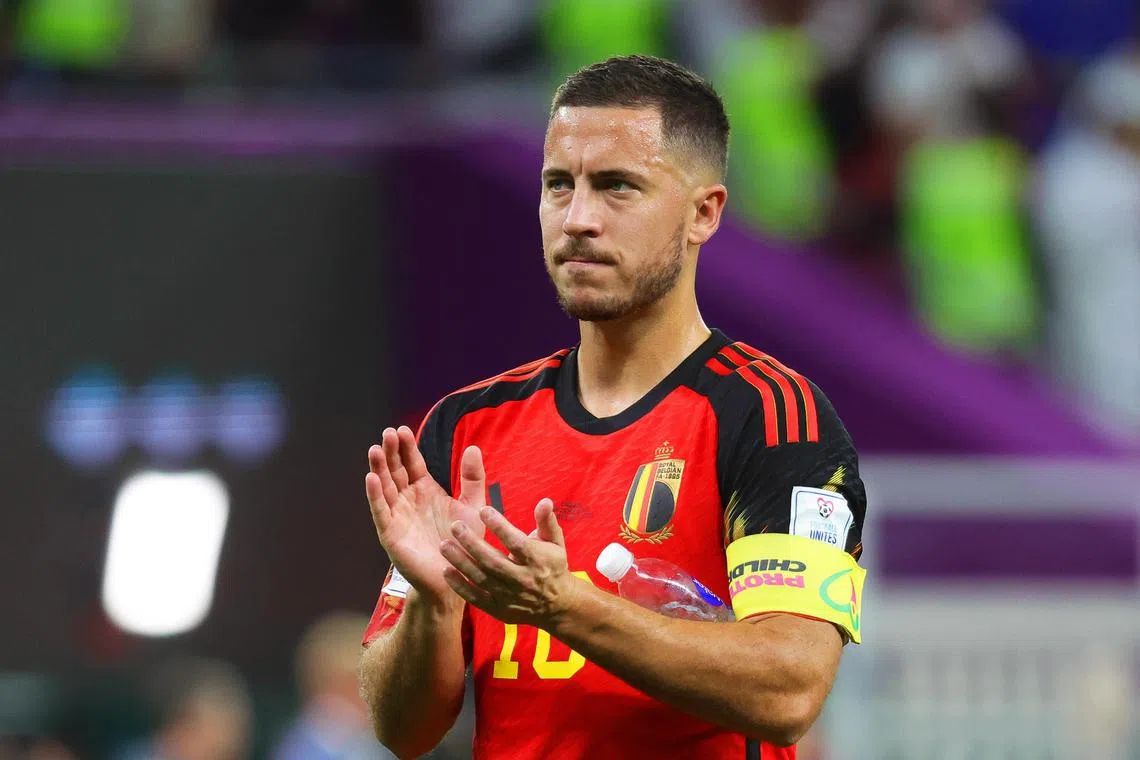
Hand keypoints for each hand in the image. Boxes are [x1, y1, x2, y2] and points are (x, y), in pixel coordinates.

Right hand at [365, 426, 486, 606]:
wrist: (456, 578)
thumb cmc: (464, 543)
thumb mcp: (473, 506)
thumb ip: (472, 478)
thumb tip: (472, 447)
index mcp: (425, 490)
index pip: (413, 463)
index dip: (407, 447)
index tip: (403, 430)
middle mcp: (408, 500)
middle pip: (396, 471)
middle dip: (390, 452)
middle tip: (388, 433)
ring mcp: (398, 515)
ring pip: (385, 487)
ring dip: (379, 469)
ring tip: (375, 449)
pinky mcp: (391, 533)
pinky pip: (381, 512)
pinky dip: (375, 496)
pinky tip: (371, 479)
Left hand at [440, 498, 580, 627]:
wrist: (556, 605)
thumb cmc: (553, 566)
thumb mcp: (555, 543)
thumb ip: (547, 521)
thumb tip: (545, 500)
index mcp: (537, 560)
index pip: (516, 543)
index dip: (500, 526)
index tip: (483, 510)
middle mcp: (523, 579)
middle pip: (494, 561)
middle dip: (473, 543)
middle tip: (455, 525)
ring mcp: (509, 596)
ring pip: (482, 578)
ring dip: (461, 562)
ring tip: (444, 545)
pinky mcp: (498, 609)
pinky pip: (476, 598)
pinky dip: (460, 586)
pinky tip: (446, 570)